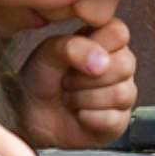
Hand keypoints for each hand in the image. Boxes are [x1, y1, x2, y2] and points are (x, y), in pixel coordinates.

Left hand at [20, 18, 137, 148]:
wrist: (29, 111)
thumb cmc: (42, 76)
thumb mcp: (48, 53)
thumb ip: (72, 47)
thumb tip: (102, 62)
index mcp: (108, 40)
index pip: (120, 34)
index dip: (95, 45)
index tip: (73, 55)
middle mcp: (121, 65)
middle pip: (124, 66)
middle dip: (84, 77)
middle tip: (67, 80)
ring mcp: (124, 94)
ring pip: (120, 94)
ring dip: (83, 98)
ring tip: (70, 97)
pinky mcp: (119, 122)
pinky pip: (112, 119)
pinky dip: (87, 118)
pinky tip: (78, 114)